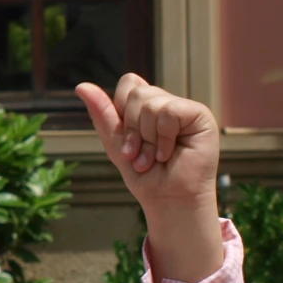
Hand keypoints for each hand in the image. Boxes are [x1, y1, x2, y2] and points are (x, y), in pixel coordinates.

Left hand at [77, 74, 223, 282]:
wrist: (167, 200)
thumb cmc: (144, 174)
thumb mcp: (116, 142)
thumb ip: (102, 112)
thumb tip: (81, 86)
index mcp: (148, 106)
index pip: (129, 83)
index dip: (123, 110)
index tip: (128, 141)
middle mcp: (167, 103)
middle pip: (138, 93)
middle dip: (133, 130)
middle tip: (139, 155)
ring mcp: (184, 109)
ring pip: (152, 103)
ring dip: (147, 139)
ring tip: (154, 158)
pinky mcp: (200, 116)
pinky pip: (171, 111)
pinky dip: (164, 137)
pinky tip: (168, 153)